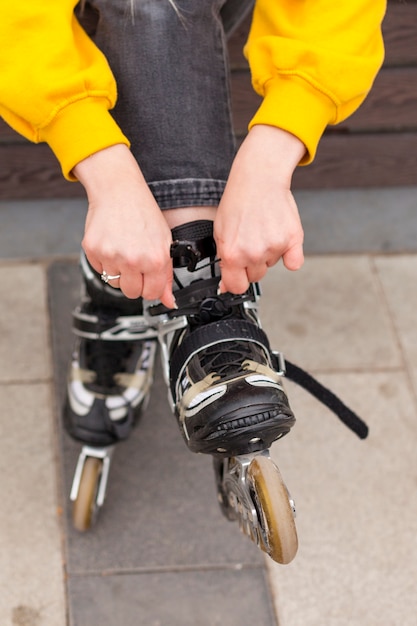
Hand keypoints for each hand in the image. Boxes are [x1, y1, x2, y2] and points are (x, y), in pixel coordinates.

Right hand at [74, 145, 174, 307]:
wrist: (119, 190)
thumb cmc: (143, 213)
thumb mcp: (164, 243)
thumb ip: (166, 275)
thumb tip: (169, 301)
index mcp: (155, 259)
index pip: (152, 294)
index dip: (150, 287)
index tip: (148, 279)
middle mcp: (133, 260)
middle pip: (131, 293)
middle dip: (134, 282)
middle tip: (135, 262)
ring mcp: (111, 256)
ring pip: (114, 283)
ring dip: (118, 271)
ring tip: (123, 249)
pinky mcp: (93, 250)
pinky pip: (99, 269)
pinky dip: (105, 261)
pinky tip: (112, 244)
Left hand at [214, 125, 304, 293]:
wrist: (258, 179)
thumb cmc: (238, 202)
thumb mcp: (220, 233)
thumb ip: (224, 261)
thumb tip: (227, 286)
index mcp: (232, 254)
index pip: (236, 287)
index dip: (236, 281)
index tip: (238, 275)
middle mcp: (253, 254)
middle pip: (255, 277)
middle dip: (251, 264)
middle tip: (250, 241)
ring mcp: (274, 248)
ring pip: (271, 265)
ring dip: (268, 254)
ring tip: (262, 231)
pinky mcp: (292, 240)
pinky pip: (294, 263)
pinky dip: (290, 256)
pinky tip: (280, 240)